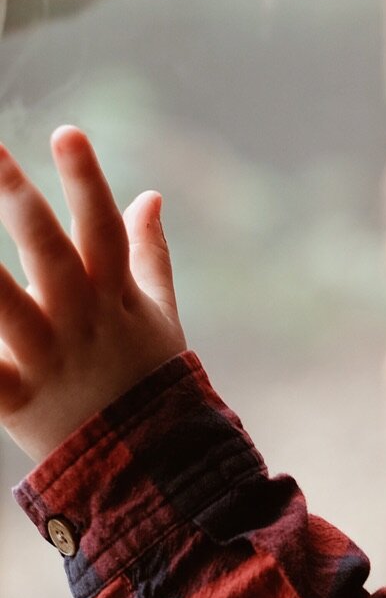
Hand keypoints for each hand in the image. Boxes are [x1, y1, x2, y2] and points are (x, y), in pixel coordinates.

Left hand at [0, 127, 186, 466]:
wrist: (152, 467)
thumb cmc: (149, 382)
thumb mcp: (159, 314)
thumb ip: (150, 252)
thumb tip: (149, 195)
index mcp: (114, 295)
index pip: (102, 226)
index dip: (86, 179)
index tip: (66, 131)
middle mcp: (80, 320)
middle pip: (48, 251)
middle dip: (17, 201)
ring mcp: (47, 359)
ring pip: (5, 307)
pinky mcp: (16, 400)